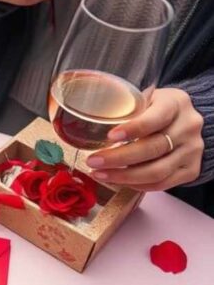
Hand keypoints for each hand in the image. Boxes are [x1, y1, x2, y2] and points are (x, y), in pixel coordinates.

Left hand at [86, 88, 204, 190]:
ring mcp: (192, 151)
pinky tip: (117, 181)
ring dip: (124, 176)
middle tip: (93, 161)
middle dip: (119, 158)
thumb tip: (91, 126)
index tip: (110, 136)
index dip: (133, 128)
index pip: (156, 118)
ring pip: (156, 171)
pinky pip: (162, 184)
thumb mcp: (146, 99)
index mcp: (176, 103)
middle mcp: (188, 128)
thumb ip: (128, 110)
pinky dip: (137, 185)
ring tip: (99, 174)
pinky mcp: (191, 170)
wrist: (185, 123)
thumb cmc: (157, 109)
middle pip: (153, 149)